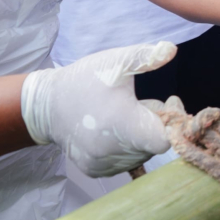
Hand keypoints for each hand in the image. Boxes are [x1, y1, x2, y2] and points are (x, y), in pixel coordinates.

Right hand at [20, 42, 175, 176]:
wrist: (46, 104)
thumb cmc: (85, 80)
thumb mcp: (116, 61)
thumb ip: (145, 56)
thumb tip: (171, 49)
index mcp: (122, 124)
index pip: (164, 140)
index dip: (173, 122)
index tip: (170, 101)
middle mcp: (112, 151)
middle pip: (154, 144)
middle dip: (155, 123)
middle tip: (143, 104)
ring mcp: (102, 164)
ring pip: (140, 154)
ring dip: (141, 137)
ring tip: (126, 115)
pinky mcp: (93, 170)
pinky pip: (124, 162)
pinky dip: (126, 148)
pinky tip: (114, 130)